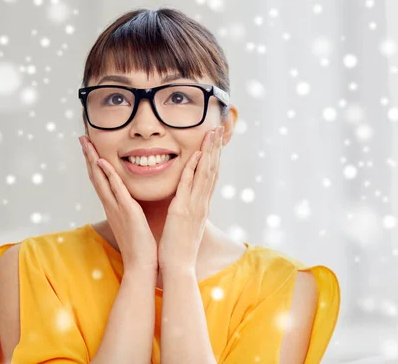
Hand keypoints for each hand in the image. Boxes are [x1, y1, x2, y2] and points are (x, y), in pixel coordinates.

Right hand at [80, 136, 157, 270]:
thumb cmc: (140, 246)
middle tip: (82, 138)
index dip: (94, 163)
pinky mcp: (127, 211)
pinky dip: (109, 175)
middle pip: (96, 176)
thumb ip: (130, 210)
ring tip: (87, 144)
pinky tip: (103, 162)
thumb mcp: (134, 223)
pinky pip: (116, 189)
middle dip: (89, 156)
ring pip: (101, 179)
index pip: (101, 181)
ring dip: (93, 160)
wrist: (142, 265)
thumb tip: (131, 202)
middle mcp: (111, 206)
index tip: (90, 147)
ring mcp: (117, 208)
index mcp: (113, 207)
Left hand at [158, 126, 223, 269]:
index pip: (210, 177)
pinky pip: (188, 186)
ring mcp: (193, 207)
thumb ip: (188, 211)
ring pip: (204, 174)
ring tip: (212, 133)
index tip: (216, 141)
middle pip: (212, 170)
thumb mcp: (186, 225)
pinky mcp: (181, 211)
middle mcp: (201, 204)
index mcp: (201, 206)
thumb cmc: (178, 249)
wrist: (178, 268)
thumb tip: (187, 203)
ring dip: (208, 152)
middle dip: (215, 148)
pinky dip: (192, 169)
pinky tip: (195, 155)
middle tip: (219, 128)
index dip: (214, 157)